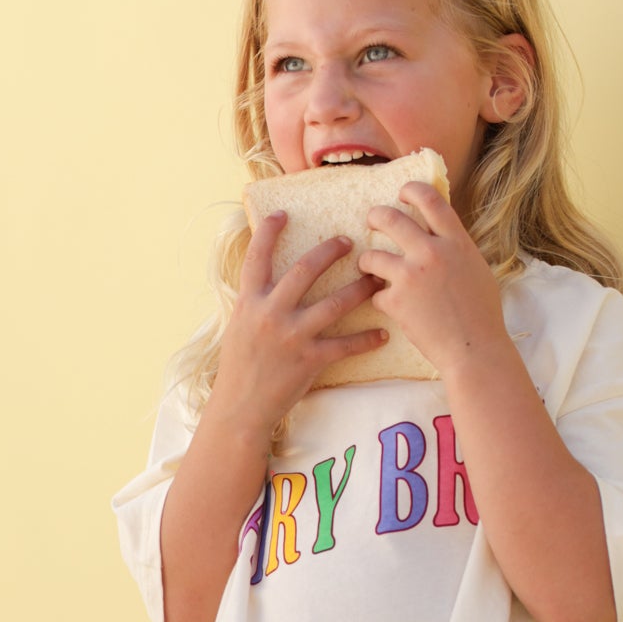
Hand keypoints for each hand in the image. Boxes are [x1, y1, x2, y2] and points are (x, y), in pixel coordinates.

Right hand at [208, 213, 386, 436]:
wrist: (240, 407)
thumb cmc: (239, 367)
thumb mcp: (239, 327)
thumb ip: (255, 302)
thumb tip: (267, 280)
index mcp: (250, 302)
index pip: (257, 258)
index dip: (268, 232)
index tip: (282, 214)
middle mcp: (270, 313)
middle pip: (304, 270)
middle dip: (330, 251)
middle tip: (349, 241)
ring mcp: (291, 336)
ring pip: (333, 304)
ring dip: (359, 290)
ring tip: (376, 280)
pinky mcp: (308, 360)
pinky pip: (344, 346)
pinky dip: (366, 340)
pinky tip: (383, 334)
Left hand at [359, 182, 510, 375]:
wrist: (474, 349)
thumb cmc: (482, 314)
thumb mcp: (477, 270)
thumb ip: (455, 250)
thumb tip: (440, 236)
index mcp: (456, 242)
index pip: (430, 200)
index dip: (412, 190)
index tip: (402, 192)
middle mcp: (432, 252)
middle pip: (391, 218)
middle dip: (376, 216)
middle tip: (372, 220)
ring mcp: (411, 275)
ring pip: (371, 255)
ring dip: (367, 262)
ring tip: (370, 269)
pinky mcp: (396, 301)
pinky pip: (375, 293)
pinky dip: (380, 300)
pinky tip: (391, 308)